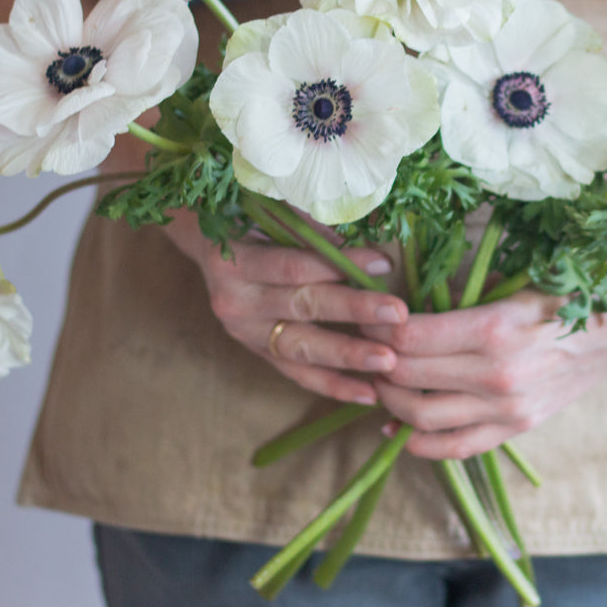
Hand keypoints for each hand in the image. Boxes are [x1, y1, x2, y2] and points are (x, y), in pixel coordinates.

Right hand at [163, 208, 406, 403]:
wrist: (207, 243)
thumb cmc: (250, 219)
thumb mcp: (271, 212)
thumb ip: (310, 228)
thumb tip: (364, 244)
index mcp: (236, 261)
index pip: (297, 265)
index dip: (341, 264)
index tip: (384, 262)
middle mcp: (236, 302)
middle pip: (303, 306)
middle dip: (355, 311)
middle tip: (398, 316)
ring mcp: (245, 333)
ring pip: (302, 348)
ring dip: (348, 356)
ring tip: (389, 363)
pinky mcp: (257, 352)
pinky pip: (297, 373)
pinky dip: (333, 384)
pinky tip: (368, 394)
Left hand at [361, 286, 606, 458]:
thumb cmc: (561, 291)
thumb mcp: (509, 282)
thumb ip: (457, 295)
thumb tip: (403, 305)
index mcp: (492, 329)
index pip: (409, 337)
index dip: (378, 328)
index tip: (366, 317)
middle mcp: (496, 375)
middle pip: (407, 375)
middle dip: (374, 361)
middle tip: (365, 347)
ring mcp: (507, 408)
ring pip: (422, 416)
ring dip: (388, 401)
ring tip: (379, 383)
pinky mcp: (517, 428)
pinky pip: (456, 446)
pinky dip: (420, 443)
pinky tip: (400, 429)